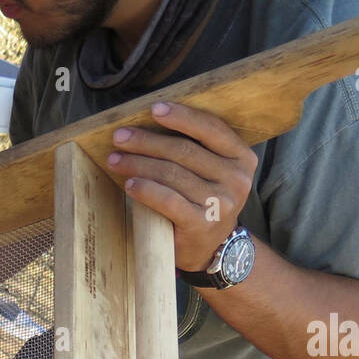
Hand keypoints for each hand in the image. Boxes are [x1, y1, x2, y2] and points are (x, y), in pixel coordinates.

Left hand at [106, 101, 257, 271]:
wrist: (210, 249)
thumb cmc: (203, 202)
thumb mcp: (211, 172)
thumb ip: (196, 149)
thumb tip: (152, 121)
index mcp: (242, 158)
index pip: (211, 128)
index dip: (181, 116)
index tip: (153, 109)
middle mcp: (237, 179)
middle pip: (184, 151)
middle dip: (147, 141)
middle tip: (120, 137)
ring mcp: (221, 203)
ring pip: (172, 174)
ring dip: (138, 164)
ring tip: (115, 160)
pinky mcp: (202, 224)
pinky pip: (168, 200)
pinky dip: (145, 190)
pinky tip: (129, 185)